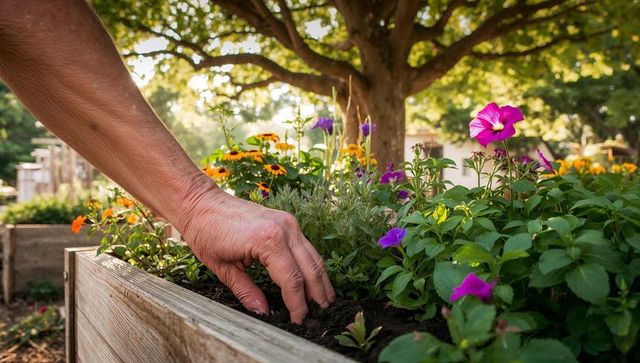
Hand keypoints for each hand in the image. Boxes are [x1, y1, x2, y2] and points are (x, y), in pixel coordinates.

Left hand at [177, 187, 334, 323]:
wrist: (200, 202)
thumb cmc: (206, 232)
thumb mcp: (223, 269)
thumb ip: (246, 292)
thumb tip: (263, 313)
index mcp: (268, 240)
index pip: (292, 280)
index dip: (298, 305)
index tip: (299, 322)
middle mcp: (285, 229)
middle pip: (311, 269)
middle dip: (317, 296)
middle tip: (320, 316)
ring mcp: (289, 222)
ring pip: (314, 257)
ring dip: (321, 281)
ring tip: (324, 303)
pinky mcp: (287, 221)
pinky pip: (306, 247)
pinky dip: (312, 266)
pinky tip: (313, 281)